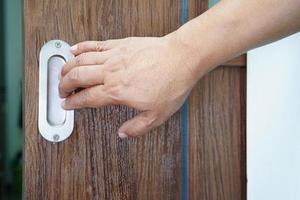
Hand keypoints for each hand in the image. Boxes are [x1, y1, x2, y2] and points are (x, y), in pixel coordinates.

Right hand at [59, 34, 199, 137]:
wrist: (182, 58)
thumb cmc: (172, 83)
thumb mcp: (157, 115)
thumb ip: (137, 127)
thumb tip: (123, 133)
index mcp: (117, 91)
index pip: (87, 98)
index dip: (73, 103)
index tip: (67, 105)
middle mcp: (111, 73)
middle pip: (78, 77)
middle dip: (64, 85)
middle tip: (60, 90)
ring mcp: (114, 56)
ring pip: (82, 60)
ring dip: (67, 67)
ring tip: (61, 72)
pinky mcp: (120, 44)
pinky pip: (95, 45)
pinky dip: (81, 47)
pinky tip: (74, 49)